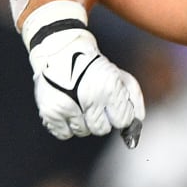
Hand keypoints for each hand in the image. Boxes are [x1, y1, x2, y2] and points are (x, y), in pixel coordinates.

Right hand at [27, 27, 145, 143]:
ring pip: (84, 132)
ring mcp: (69, 106)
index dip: (118, 115)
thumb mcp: (121, 78)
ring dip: (83, 122)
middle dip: (101, 119)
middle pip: (102, 130)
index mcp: (110, 88)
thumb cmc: (94, 67)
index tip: (112, 107)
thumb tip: (135, 129)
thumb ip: (134, 103)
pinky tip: (67, 108)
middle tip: (93, 103)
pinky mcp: (51, 111)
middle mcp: (89, 98)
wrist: (61, 52)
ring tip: (78, 102)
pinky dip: (67, 125)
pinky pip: (64, 134)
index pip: (123, 121)